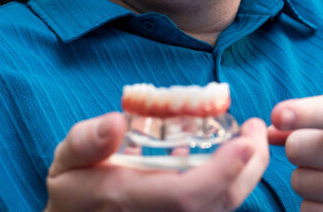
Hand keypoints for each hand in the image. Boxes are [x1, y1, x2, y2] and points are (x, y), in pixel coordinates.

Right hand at [45, 112, 268, 211]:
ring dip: (245, 173)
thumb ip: (87, 141)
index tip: (244, 141)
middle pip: (218, 204)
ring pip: (222, 207)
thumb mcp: (66, 160)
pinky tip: (231, 155)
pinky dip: (231, 181)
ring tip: (250, 138)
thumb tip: (117, 121)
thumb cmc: (72, 189)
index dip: (222, 171)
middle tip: (256, 129)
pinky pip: (213, 206)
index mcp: (128, 199)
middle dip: (248, 168)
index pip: (186, 195)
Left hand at [268, 95, 322, 210]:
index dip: (303, 113)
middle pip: (299, 149)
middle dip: (299, 150)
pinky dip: (313, 205)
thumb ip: (312, 119)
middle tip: (322, 154)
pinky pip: (309, 210)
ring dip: (305, 179)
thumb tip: (265, 130)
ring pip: (299, 181)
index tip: (278, 114)